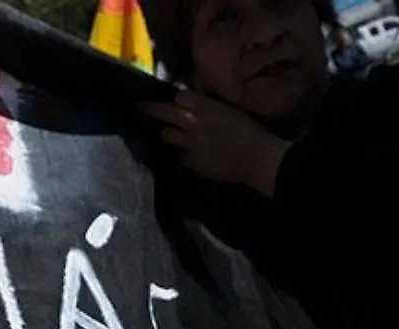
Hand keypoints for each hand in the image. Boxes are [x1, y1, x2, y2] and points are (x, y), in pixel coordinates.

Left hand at [141, 90, 290, 196]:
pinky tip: (189, 155)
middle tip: (141, 107)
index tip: (174, 101)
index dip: (176, 99)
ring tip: (173, 136)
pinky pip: (180, 156)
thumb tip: (194, 101)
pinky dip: (183, 154)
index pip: (180, 97)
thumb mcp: (230, 111)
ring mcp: (191, 144)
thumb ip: (210, 106)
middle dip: (152, 109)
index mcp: (207, 107)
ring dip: (169, 134)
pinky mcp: (192, 162)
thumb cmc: (250, 131)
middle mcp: (194, 123)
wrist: (257, 158)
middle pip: (166, 113)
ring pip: (167, 135)